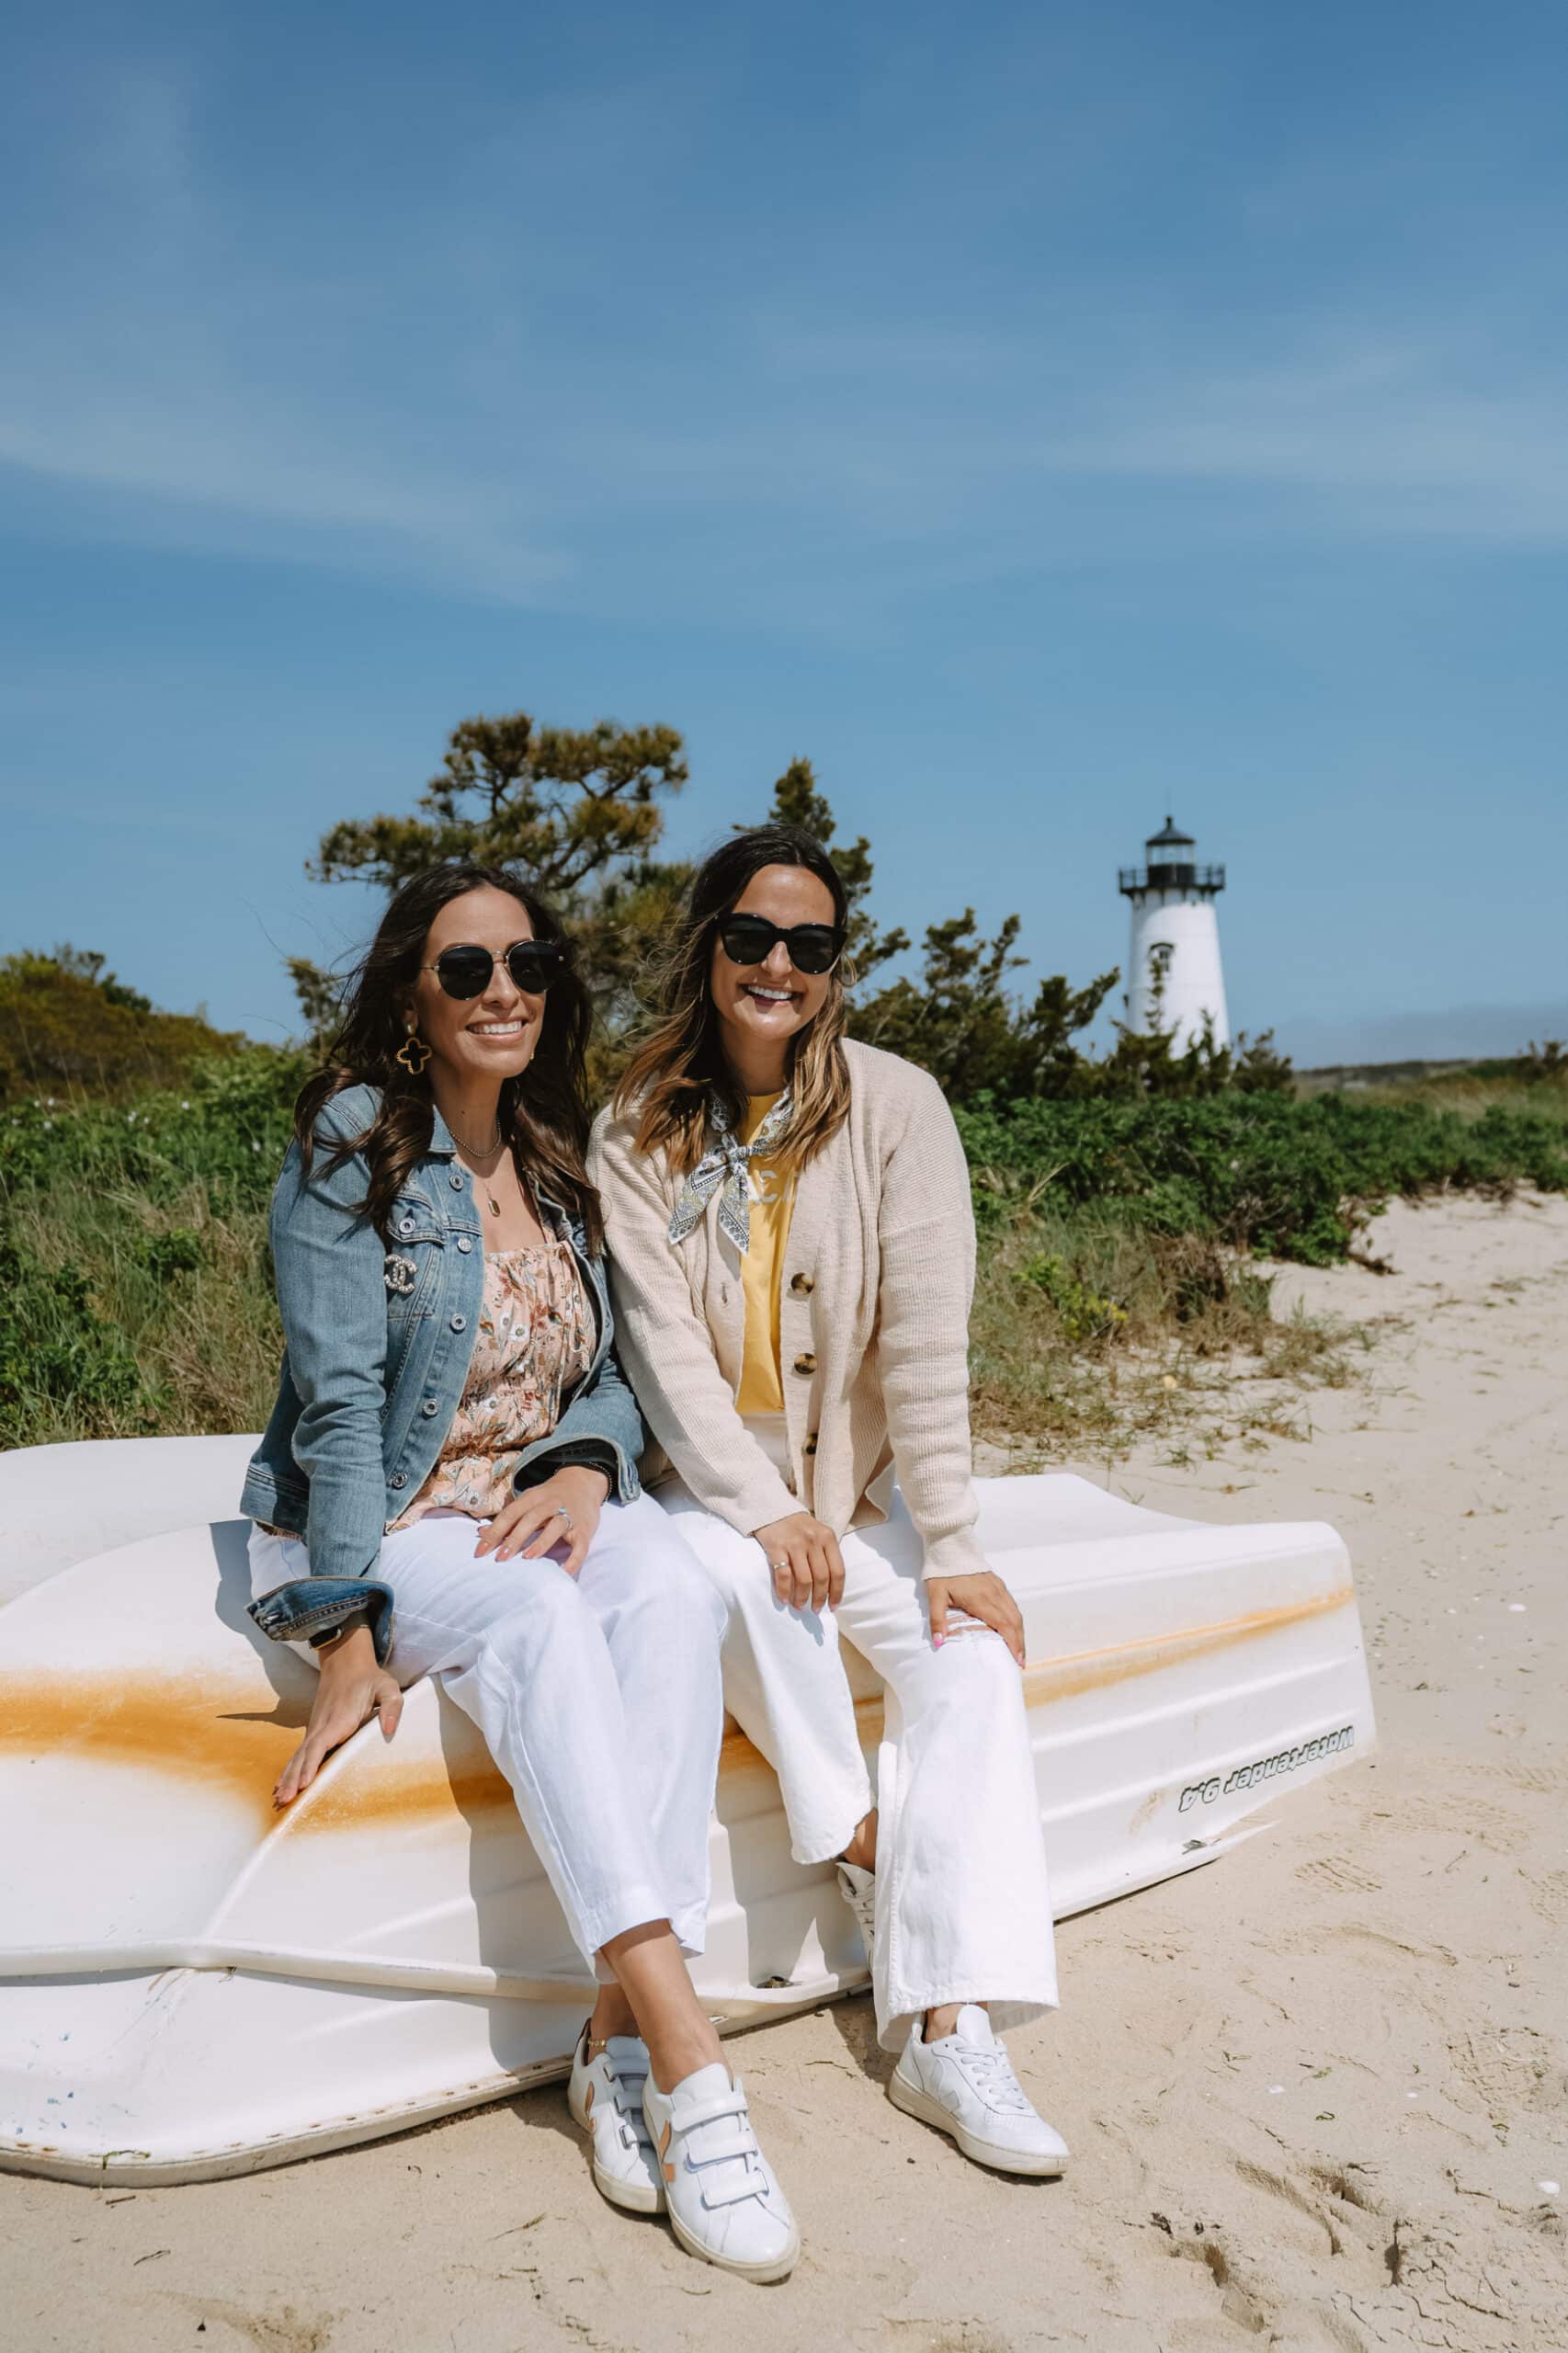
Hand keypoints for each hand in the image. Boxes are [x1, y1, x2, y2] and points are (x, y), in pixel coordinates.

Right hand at [274, 1618, 402, 1807]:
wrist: (346, 1662)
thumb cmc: (369, 1678)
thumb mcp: (387, 1687)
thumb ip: (392, 1705)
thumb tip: (390, 1729)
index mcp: (339, 1719)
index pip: (320, 1744)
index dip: (311, 1764)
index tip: (303, 1782)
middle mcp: (322, 1726)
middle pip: (304, 1755)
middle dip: (293, 1778)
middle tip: (284, 1800)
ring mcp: (316, 1728)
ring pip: (299, 1756)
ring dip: (287, 1776)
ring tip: (279, 1798)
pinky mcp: (315, 1730)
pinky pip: (301, 1752)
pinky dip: (290, 1768)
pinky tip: (282, 1783)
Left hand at [474, 1463, 609, 1576]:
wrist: (583, 1482)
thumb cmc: (548, 1498)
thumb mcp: (527, 1502)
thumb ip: (507, 1519)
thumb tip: (480, 1534)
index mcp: (532, 1497)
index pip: (510, 1514)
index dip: (494, 1532)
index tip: (480, 1551)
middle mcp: (550, 1504)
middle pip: (531, 1519)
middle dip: (515, 1538)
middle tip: (500, 1558)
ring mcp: (569, 1516)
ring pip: (556, 1526)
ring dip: (541, 1542)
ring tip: (527, 1558)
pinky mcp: (584, 1529)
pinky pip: (581, 1545)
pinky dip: (574, 1558)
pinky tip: (565, 1571)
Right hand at [752, 1511, 844, 1612]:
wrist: (772, 1510)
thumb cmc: (798, 1528)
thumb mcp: (818, 1534)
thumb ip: (826, 1555)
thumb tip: (830, 1589)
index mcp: (828, 1538)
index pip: (838, 1571)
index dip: (837, 1592)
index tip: (833, 1606)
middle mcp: (813, 1540)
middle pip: (822, 1578)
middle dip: (819, 1598)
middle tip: (816, 1610)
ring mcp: (795, 1543)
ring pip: (804, 1579)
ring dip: (802, 1598)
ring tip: (799, 1606)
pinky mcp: (776, 1547)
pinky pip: (783, 1575)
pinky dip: (784, 1591)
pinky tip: (784, 1599)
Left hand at [926, 1571, 1025, 1666]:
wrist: (949, 1546)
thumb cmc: (942, 1572)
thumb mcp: (935, 1596)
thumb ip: (937, 1620)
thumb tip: (939, 1642)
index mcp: (981, 1599)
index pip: (1003, 1625)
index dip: (1012, 1643)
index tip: (1016, 1660)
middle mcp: (994, 1594)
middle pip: (1014, 1622)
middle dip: (1020, 1643)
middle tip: (1020, 1662)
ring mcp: (998, 1588)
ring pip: (1016, 1613)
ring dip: (1020, 1633)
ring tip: (1019, 1650)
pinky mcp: (998, 1584)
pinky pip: (1012, 1604)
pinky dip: (1016, 1620)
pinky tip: (1013, 1629)